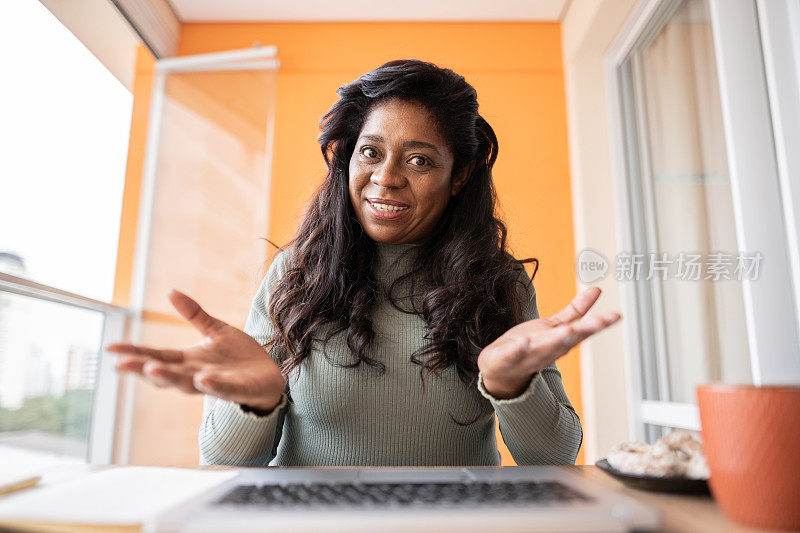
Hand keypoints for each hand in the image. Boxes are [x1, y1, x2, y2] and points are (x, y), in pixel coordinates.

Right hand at [106, 290, 284, 411]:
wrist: (269, 374)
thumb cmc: (239, 356)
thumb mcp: (216, 330)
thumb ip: (194, 315)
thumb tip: (171, 292)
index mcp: (189, 361)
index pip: (157, 357)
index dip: (135, 354)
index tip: (111, 349)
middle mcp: (197, 374)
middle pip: (165, 374)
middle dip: (143, 369)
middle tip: (121, 365)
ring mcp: (216, 384)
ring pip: (188, 385)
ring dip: (171, 378)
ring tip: (153, 369)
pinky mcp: (239, 389)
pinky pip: (224, 388)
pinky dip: (213, 384)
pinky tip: (202, 378)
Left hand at [477, 286, 620, 398]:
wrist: (501, 371)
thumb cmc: (530, 347)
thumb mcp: (555, 326)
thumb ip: (575, 311)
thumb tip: (597, 290)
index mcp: (560, 342)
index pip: (581, 332)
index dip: (598, 324)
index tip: (615, 316)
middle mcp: (547, 351)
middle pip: (566, 342)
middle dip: (580, 332)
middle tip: (597, 323)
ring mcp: (527, 357)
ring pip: (542, 350)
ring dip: (554, 342)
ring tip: (566, 331)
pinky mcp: (505, 360)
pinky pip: (512, 356)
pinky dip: (517, 350)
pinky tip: (522, 342)